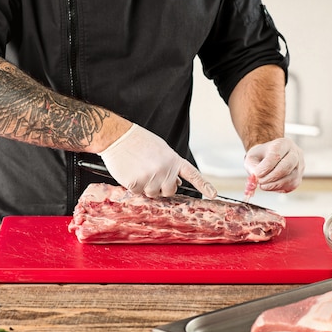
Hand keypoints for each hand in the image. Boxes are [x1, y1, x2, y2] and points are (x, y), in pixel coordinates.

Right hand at [98, 124, 216, 198]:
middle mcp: (165, 169)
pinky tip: (131, 172)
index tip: (213, 194)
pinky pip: (138, 193)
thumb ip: (171, 165)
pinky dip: (133, 186)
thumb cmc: (139, 142)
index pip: (192, 174)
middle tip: (151, 174)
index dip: (204, 185)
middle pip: (169, 191)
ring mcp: (151, 177)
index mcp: (173, 160)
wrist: (118, 137)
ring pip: (152, 194)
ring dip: (146, 187)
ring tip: (139, 170)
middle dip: (161, 187)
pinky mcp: (136, 183)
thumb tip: (177, 181)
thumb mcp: (160, 150)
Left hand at [244, 138, 303, 192]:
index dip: (266, 166)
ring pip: (291, 177)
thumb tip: (257, 178)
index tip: (257, 174)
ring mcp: (300, 166)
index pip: (277, 154)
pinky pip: (291, 185)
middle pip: (287, 165)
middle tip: (260, 182)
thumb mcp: (252, 157)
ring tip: (262, 185)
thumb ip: (252, 167)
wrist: (268, 158)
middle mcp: (295, 153)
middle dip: (272, 176)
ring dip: (275, 184)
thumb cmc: (260, 156)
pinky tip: (269, 186)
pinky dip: (279, 188)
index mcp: (284, 143)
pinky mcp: (299, 177)